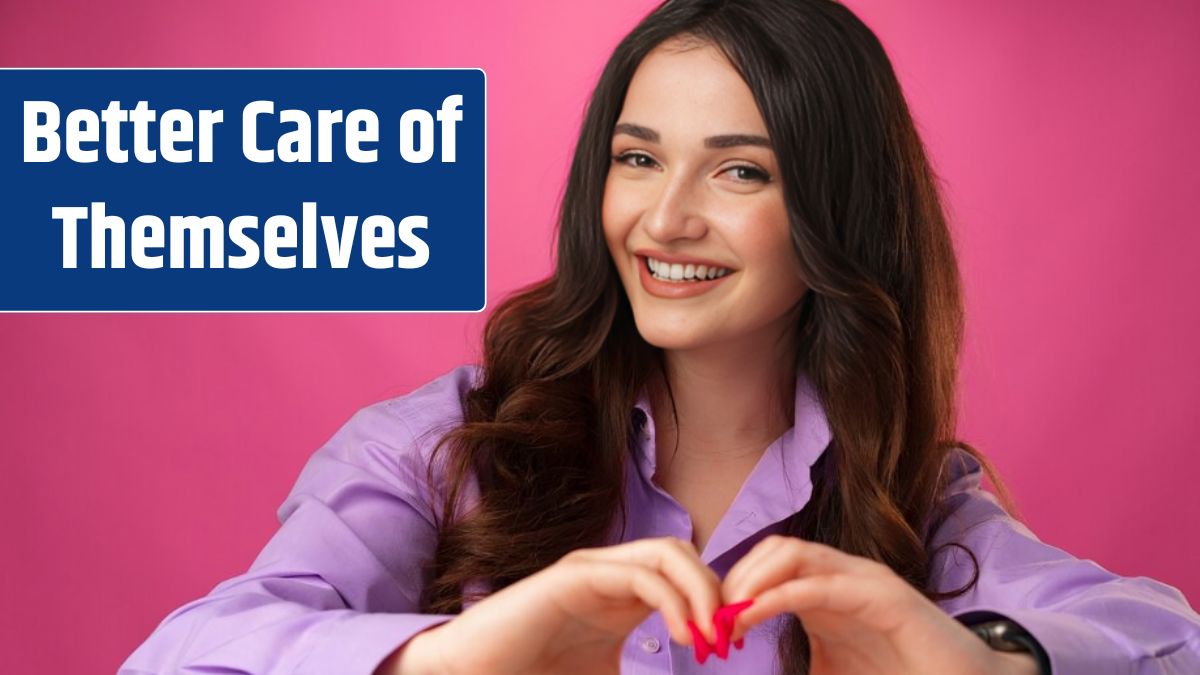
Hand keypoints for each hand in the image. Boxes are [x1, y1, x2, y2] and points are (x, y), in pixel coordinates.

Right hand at [401, 536, 723, 674]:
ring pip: (668, 553)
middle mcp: (611, 571)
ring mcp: (593, 568)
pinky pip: (640, 573)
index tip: (731, 646)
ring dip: (701, 592)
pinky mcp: (576, 575)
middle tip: (726, 640)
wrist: (475, 673)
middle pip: (684, 555)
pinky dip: (673, 600)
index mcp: (623, 592)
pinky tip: (683, 635)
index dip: (716, 603)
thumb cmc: (535, 674)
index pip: (686, 574)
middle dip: (716, 592)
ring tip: (709, 637)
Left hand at [721, 535, 1035, 674]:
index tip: (710, 623)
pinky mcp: (885, 596)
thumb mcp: (829, 672)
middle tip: (714, 619)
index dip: (733, 585)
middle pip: (774, 549)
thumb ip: (793, 666)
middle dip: (736, 578)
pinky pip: (823, 583)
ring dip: (752, 580)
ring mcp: (865, 579)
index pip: (767, 562)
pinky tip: (756, 615)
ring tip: (731, 616)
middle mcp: (842, 575)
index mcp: (826, 589)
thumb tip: (746, 667)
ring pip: (793, 552)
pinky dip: (782, 595)